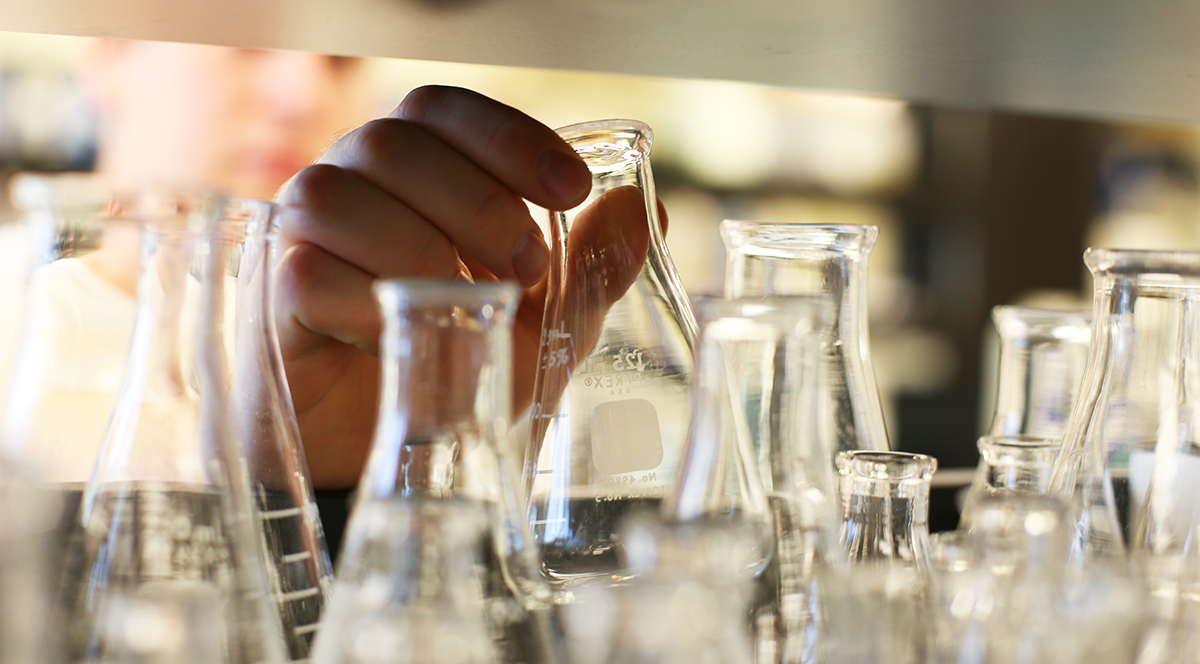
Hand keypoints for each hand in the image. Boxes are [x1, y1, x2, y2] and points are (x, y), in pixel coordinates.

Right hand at [273, 86, 653, 488]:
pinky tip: (405, 336)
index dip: (507, 135)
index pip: (442, 110)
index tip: (572, 188)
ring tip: (468, 302)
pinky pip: (306, 272)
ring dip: (419, 246)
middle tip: (529, 264)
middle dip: (475, 199)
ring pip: (335, 195)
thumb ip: (588, 268)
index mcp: (412, 177)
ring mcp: (299, 241)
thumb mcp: (545, 326)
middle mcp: (348, 189)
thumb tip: (649, 212)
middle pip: (392, 142)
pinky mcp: (273, 303)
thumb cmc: (461, 373)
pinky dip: (365, 302)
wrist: (392, 459)